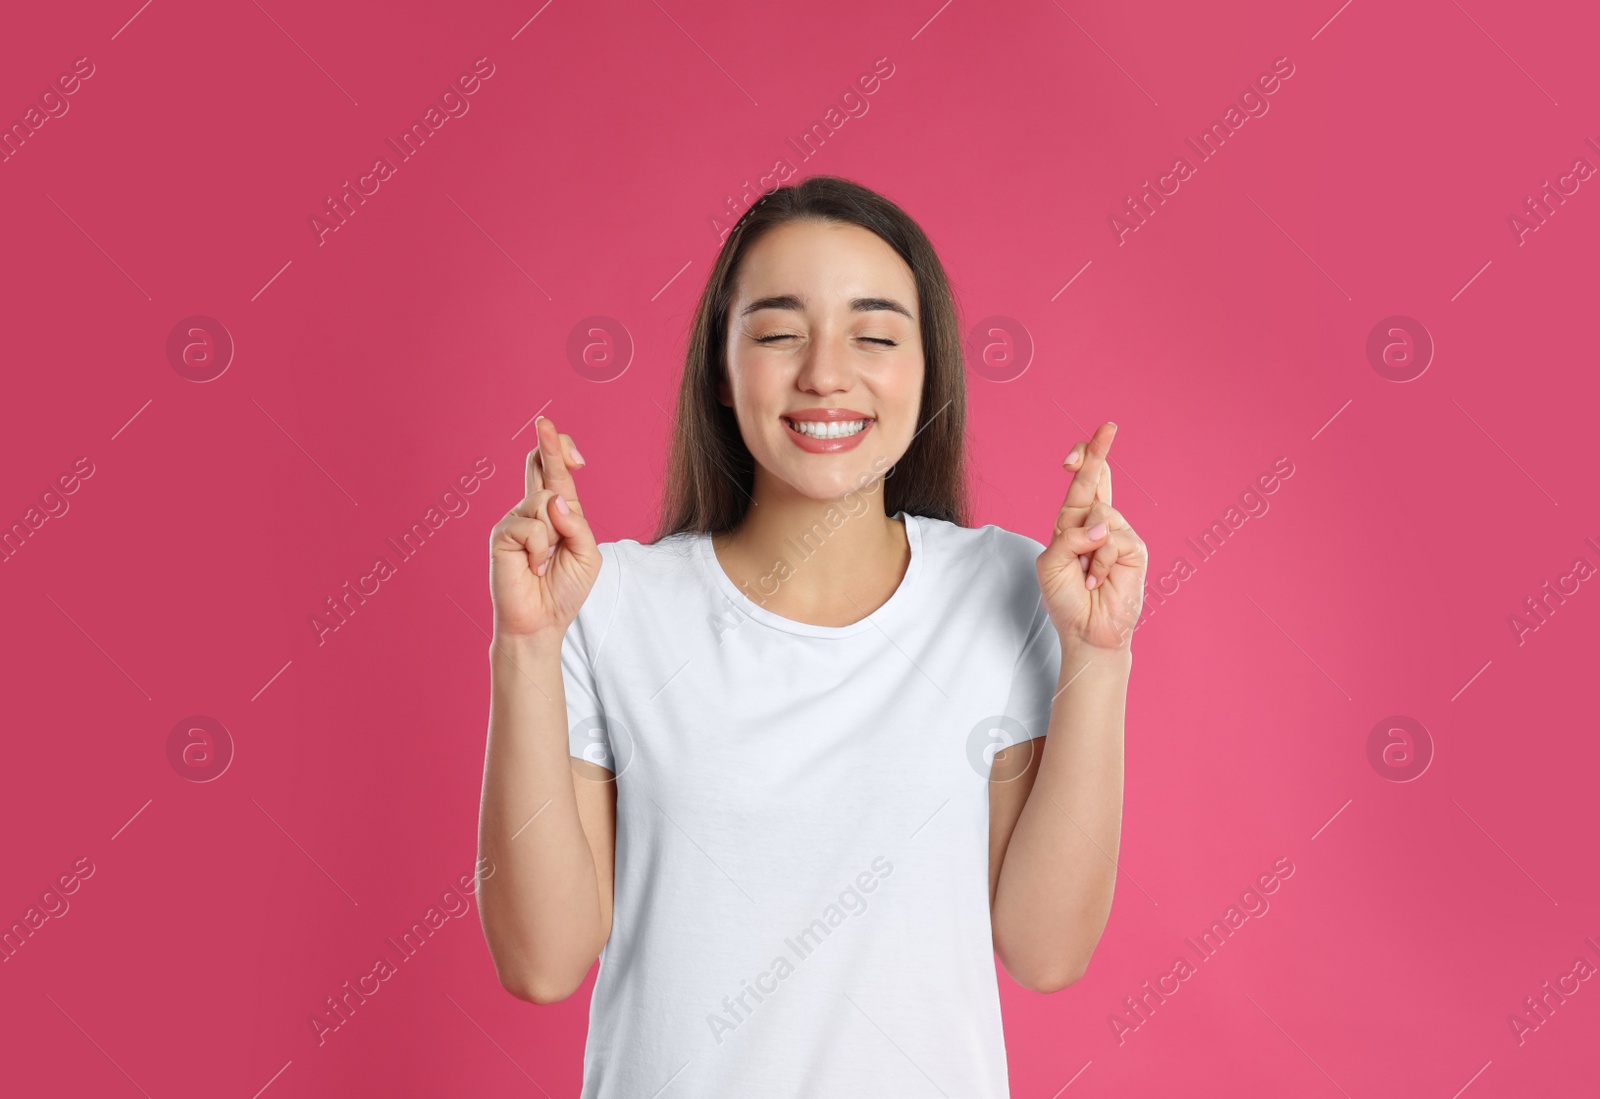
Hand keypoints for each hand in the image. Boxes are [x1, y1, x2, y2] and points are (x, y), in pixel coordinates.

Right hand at [488, 415, 601, 640]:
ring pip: (543, 501)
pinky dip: (540, 550)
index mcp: (557, 512)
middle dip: (547, 444)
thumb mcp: (587, 555)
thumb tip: (554, 500)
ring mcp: (515, 520)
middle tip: (545, 422)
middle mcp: (533, 511)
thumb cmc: (564, 589)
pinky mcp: (501, 535)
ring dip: (554, 533)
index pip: (556, 473)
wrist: (542, 622)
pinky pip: (531, 527)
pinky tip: (533, 568)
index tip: (575, 453)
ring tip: (545, 561)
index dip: (561, 453)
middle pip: (537, 464)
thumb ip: (578, 525)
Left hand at [1036, 422, 1147, 652]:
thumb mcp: (1051, 563)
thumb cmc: (1066, 598)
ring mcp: (1118, 534)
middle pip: (1098, 478)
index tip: (1077, 450)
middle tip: (1109, 426)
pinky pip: (1112, 539)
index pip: (1082, 483)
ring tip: (1086, 575)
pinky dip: (1099, 562)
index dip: (1083, 460)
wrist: (1086, 630)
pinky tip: (1097, 580)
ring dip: (1086, 547)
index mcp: (1074, 522)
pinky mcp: (1134, 550)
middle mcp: (1098, 523)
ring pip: (1100, 513)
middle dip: (1099, 451)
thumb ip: (1068, 537)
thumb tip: (1101, 526)